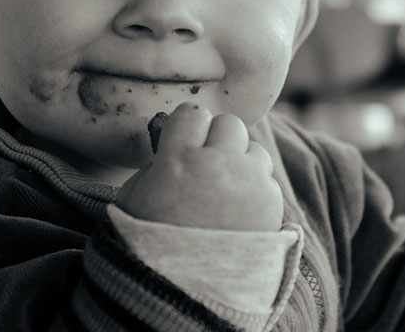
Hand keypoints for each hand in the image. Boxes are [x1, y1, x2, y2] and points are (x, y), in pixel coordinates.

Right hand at [115, 102, 282, 231]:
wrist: (185, 291)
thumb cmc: (149, 245)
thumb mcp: (133, 197)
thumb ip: (156, 163)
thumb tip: (173, 145)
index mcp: (177, 160)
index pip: (193, 113)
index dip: (189, 127)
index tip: (185, 142)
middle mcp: (217, 165)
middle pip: (229, 124)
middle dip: (218, 141)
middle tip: (207, 166)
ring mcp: (249, 184)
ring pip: (254, 149)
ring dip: (242, 163)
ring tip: (225, 191)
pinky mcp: (271, 204)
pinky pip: (268, 179)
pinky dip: (256, 190)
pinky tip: (238, 211)